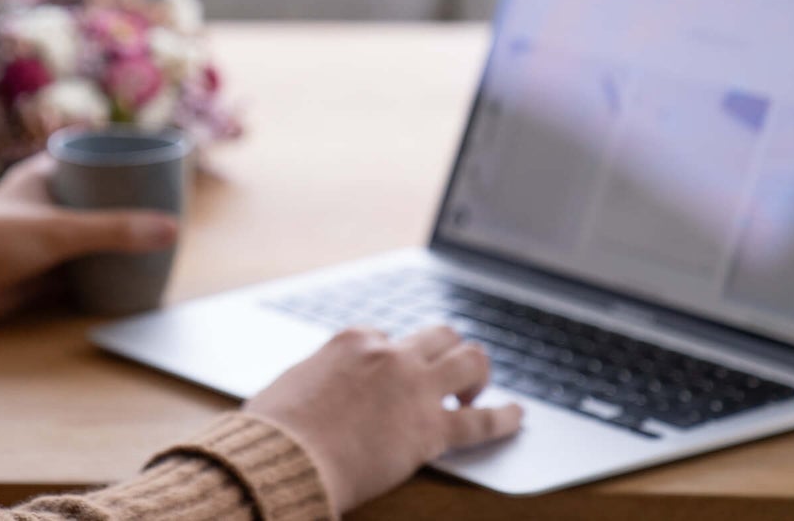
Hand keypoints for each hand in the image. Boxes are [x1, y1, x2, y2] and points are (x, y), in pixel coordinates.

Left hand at [0, 152, 178, 331]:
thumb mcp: (59, 229)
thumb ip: (113, 230)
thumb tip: (171, 230)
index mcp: (44, 175)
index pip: (94, 158)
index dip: (126, 162)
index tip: (162, 168)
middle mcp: (46, 203)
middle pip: (100, 199)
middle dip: (132, 206)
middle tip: (171, 210)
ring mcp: (44, 239)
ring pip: (92, 236)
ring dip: (120, 241)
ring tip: (162, 244)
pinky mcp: (43, 273)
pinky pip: (84, 270)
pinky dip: (107, 273)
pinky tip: (135, 278)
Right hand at [244, 325, 522, 514]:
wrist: (285, 458)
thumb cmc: (277, 429)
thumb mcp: (291, 383)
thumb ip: (318, 377)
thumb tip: (316, 389)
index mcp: (353, 340)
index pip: (388, 337)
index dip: (392, 359)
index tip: (389, 378)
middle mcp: (390, 354)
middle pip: (438, 335)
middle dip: (445, 350)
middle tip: (446, 374)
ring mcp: (415, 387)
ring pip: (470, 359)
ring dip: (477, 371)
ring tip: (475, 390)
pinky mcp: (430, 429)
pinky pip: (480, 420)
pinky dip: (504, 417)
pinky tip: (516, 416)